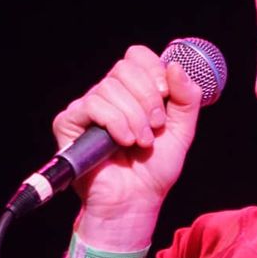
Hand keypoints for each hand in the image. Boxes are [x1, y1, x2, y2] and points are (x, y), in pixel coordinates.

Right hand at [52, 46, 204, 223]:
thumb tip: (175, 66)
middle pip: (124, 68)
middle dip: (147, 99)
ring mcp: (88, 107)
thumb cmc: (154, 170)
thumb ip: (187, 99)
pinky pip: (93, 105)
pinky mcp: (69, 122)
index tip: (165, 96)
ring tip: (140, 143)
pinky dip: (115, 122)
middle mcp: (109, 95)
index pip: (137, 56)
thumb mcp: (181, 132)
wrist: (136, 201)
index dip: (153, 70)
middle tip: (155, 126)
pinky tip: (123, 141)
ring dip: (134, 118)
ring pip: (110, 88)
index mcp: (133, 92)